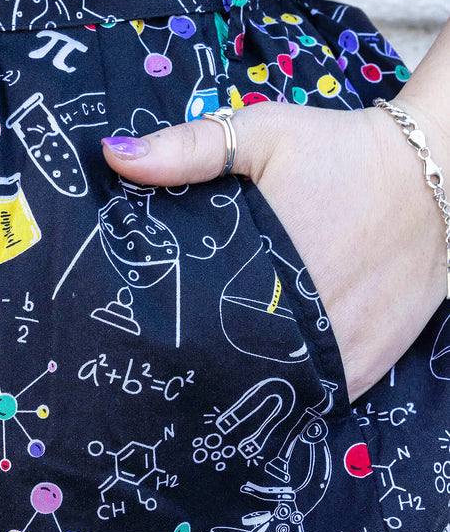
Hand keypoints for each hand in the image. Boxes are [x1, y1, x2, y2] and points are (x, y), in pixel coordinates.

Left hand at [102, 100, 447, 402]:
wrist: (438, 172)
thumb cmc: (341, 152)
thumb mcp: (262, 134)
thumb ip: (189, 149)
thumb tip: (114, 157)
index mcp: (266, 271)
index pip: (196, 328)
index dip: (165, 341)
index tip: (136, 346)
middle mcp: (305, 321)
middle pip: (232, 369)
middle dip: (198, 370)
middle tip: (164, 370)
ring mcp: (343, 350)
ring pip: (276, 392)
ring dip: (244, 389)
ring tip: (205, 387)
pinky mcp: (372, 362)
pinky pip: (320, 397)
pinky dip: (292, 395)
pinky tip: (263, 387)